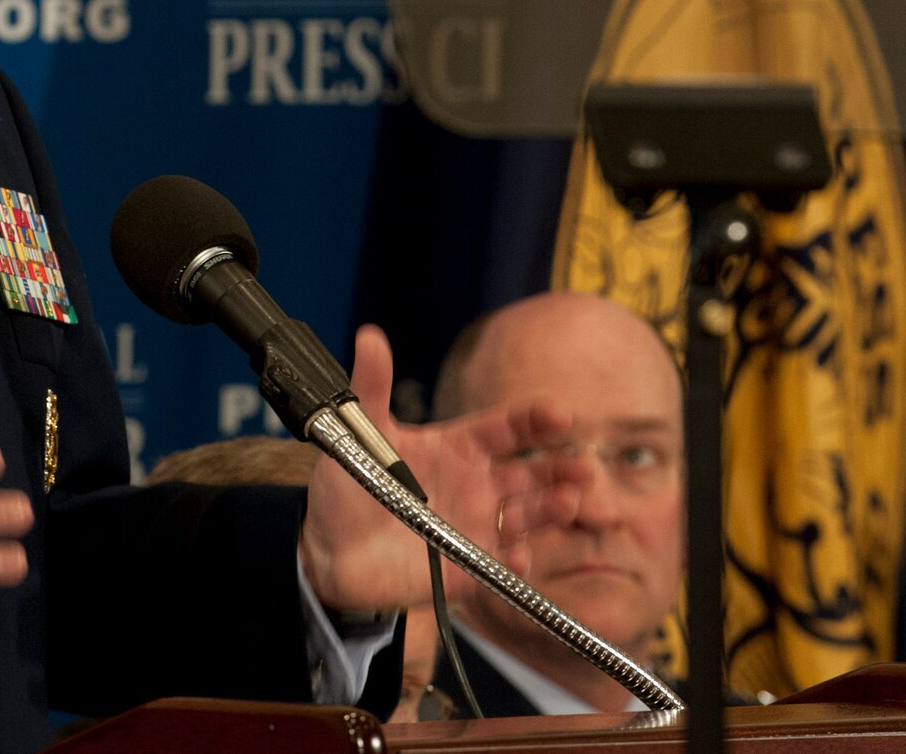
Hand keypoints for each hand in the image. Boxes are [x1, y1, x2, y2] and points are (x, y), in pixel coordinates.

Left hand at [299, 325, 588, 614]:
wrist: (325, 547)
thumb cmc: (348, 484)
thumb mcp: (361, 433)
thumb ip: (372, 386)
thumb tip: (369, 337)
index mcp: (459, 448)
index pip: (507, 429)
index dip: (534, 422)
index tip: (559, 415)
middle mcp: (477, 486)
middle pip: (530, 474)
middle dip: (559, 469)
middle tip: (581, 467)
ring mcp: (475, 527)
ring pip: (526, 517)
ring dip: (550, 510)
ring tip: (567, 503)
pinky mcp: (465, 569)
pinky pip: (498, 567)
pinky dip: (514, 562)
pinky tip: (519, 556)